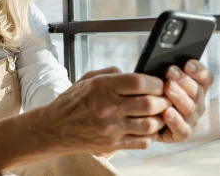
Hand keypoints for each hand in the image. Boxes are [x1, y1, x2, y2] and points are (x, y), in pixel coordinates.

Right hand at [34, 66, 170, 155]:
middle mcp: (107, 107)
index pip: (139, 82)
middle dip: (162, 101)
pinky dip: (150, 135)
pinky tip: (147, 129)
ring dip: (159, 119)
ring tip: (158, 114)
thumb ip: (112, 74)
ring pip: (149, 124)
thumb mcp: (87, 79)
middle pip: (148, 103)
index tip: (159, 84)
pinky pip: (142, 141)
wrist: (54, 128)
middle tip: (164, 99)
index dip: (155, 82)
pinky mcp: (112, 144)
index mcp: (101, 87)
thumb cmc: (72, 102)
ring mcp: (111, 128)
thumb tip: (135, 74)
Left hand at [158, 60, 214, 142]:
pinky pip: (182, 129)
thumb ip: (163, 71)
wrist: (139, 118)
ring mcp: (191, 119)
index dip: (198, 70)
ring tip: (168, 87)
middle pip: (197, 91)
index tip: (187, 62)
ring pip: (190, 109)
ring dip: (179, 97)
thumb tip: (162, 59)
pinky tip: (166, 112)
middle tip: (170, 70)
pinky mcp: (182, 134)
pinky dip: (175, 121)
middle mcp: (197, 103)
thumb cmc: (150, 92)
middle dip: (183, 80)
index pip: (205, 78)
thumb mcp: (156, 78)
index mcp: (197, 87)